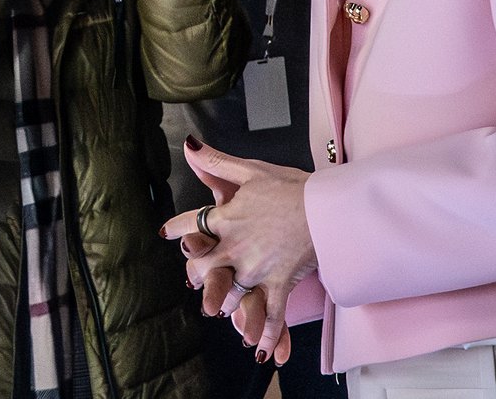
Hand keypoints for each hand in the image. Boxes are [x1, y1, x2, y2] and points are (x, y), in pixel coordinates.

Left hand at [162, 141, 315, 364]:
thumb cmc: (291, 187)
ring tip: (221, 310)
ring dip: (223, 304)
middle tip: (196, 278)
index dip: (176, 228)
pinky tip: (259, 349)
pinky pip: (269, 314)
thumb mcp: (251, 170)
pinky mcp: (278, 284)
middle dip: (196, 274)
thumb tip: (189, 146)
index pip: (190, 223)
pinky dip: (265, 333)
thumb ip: (217, 162)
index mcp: (226, 219)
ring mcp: (255, 269)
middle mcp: (234, 247)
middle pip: (201, 269)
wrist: (326, 208)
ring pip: (229, 294)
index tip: (169, 233)